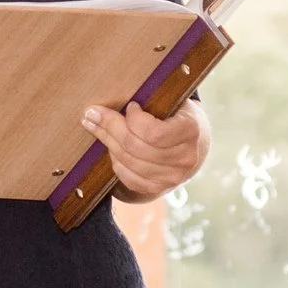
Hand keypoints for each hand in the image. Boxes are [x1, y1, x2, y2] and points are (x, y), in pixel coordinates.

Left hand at [85, 99, 208, 200]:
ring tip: (96, 127)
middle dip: (110, 127)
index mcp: (191, 131)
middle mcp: (185, 158)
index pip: (153, 132)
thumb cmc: (178, 117)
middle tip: (93, 113)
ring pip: (128, 162)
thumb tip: (111, 102)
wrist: (194, 145)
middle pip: (135, 147)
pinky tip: (111, 148)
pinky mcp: (159, 188)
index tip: (130, 106)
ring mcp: (172, 177)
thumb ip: (151, 99)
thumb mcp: (174, 102)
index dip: (134, 119)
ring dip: (108, 142)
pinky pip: (128, 178)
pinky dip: (115, 161)